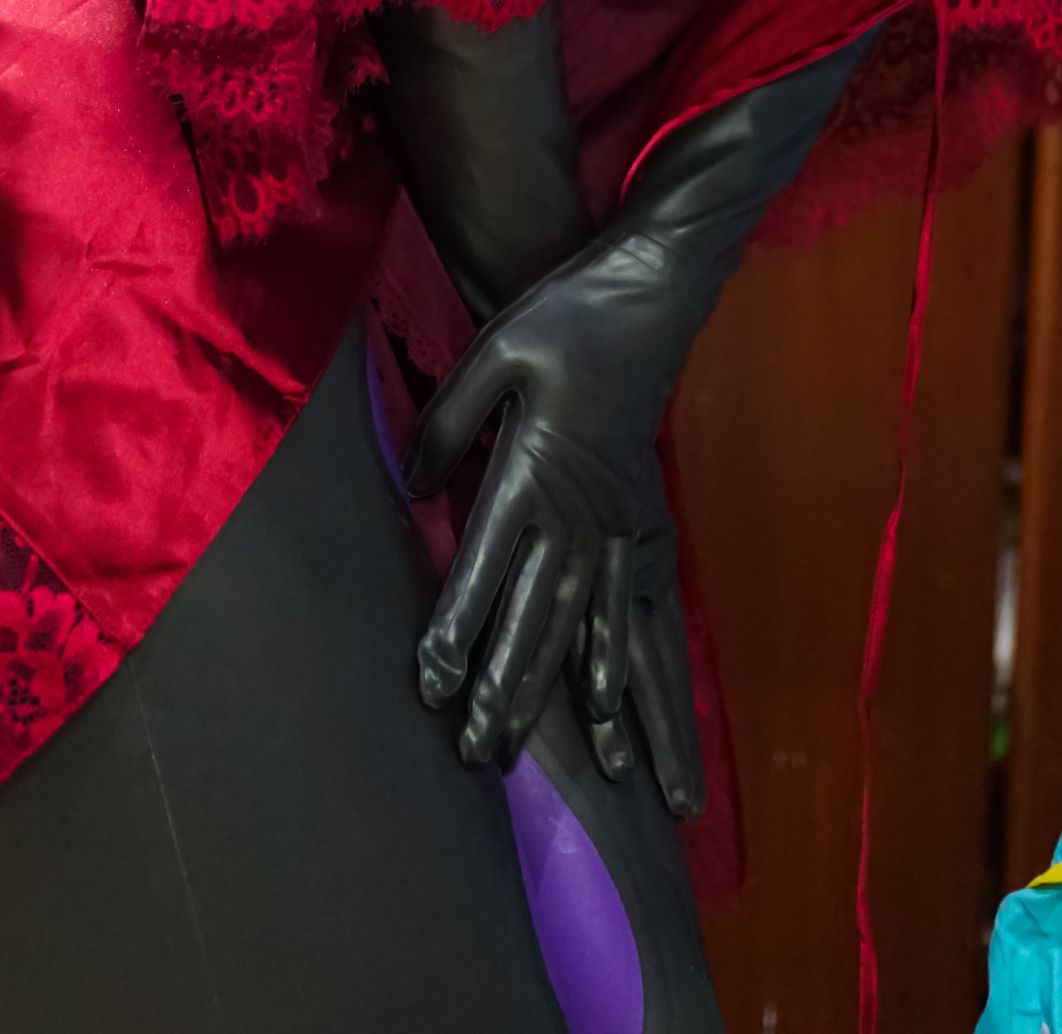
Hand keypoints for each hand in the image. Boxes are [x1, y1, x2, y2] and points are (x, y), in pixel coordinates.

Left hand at [402, 226, 709, 790]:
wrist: (650, 295)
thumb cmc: (564, 316)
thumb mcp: (491, 352)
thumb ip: (445, 422)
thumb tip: (411, 485)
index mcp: (528, 473)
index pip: (482, 571)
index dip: (455, 635)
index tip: (432, 691)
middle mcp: (575, 513)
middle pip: (534, 622)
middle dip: (506, 695)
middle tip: (480, 758)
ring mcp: (617, 523)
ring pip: (589, 631)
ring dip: (575, 704)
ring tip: (571, 767)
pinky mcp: (644, 520)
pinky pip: (640, 609)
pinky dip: (631, 666)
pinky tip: (620, 711)